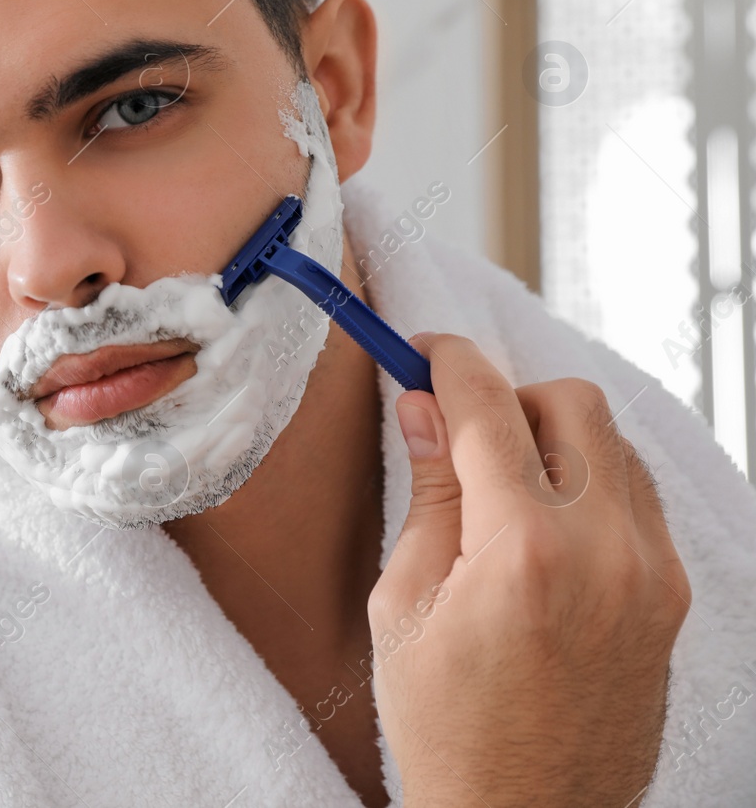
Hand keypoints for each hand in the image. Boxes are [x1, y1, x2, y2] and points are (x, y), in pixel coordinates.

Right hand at [369, 333, 689, 806]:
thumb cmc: (447, 727)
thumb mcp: (405, 605)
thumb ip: (428, 494)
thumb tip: (424, 408)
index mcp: (524, 552)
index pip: (488, 408)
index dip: (448, 363)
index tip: (423, 350)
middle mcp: (607, 551)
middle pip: (570, 404)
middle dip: (509, 397)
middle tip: (460, 431)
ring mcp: (653, 575)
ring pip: (614, 444)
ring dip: (555, 438)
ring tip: (502, 486)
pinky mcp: (673, 596)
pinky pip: (638, 498)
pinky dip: (592, 483)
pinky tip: (546, 525)